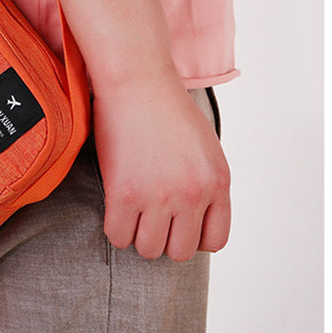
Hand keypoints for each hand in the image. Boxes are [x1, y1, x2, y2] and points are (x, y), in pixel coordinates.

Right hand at [92, 70, 231, 261]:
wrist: (137, 81)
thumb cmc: (165, 107)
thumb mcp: (204, 147)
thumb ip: (204, 182)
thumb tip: (190, 216)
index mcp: (217, 183)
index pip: (215, 241)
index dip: (192, 236)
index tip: (176, 223)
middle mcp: (193, 194)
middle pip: (180, 251)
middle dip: (164, 238)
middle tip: (149, 216)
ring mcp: (159, 197)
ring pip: (149, 249)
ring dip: (138, 235)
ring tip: (130, 211)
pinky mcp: (124, 194)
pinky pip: (118, 236)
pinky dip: (115, 228)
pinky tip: (115, 207)